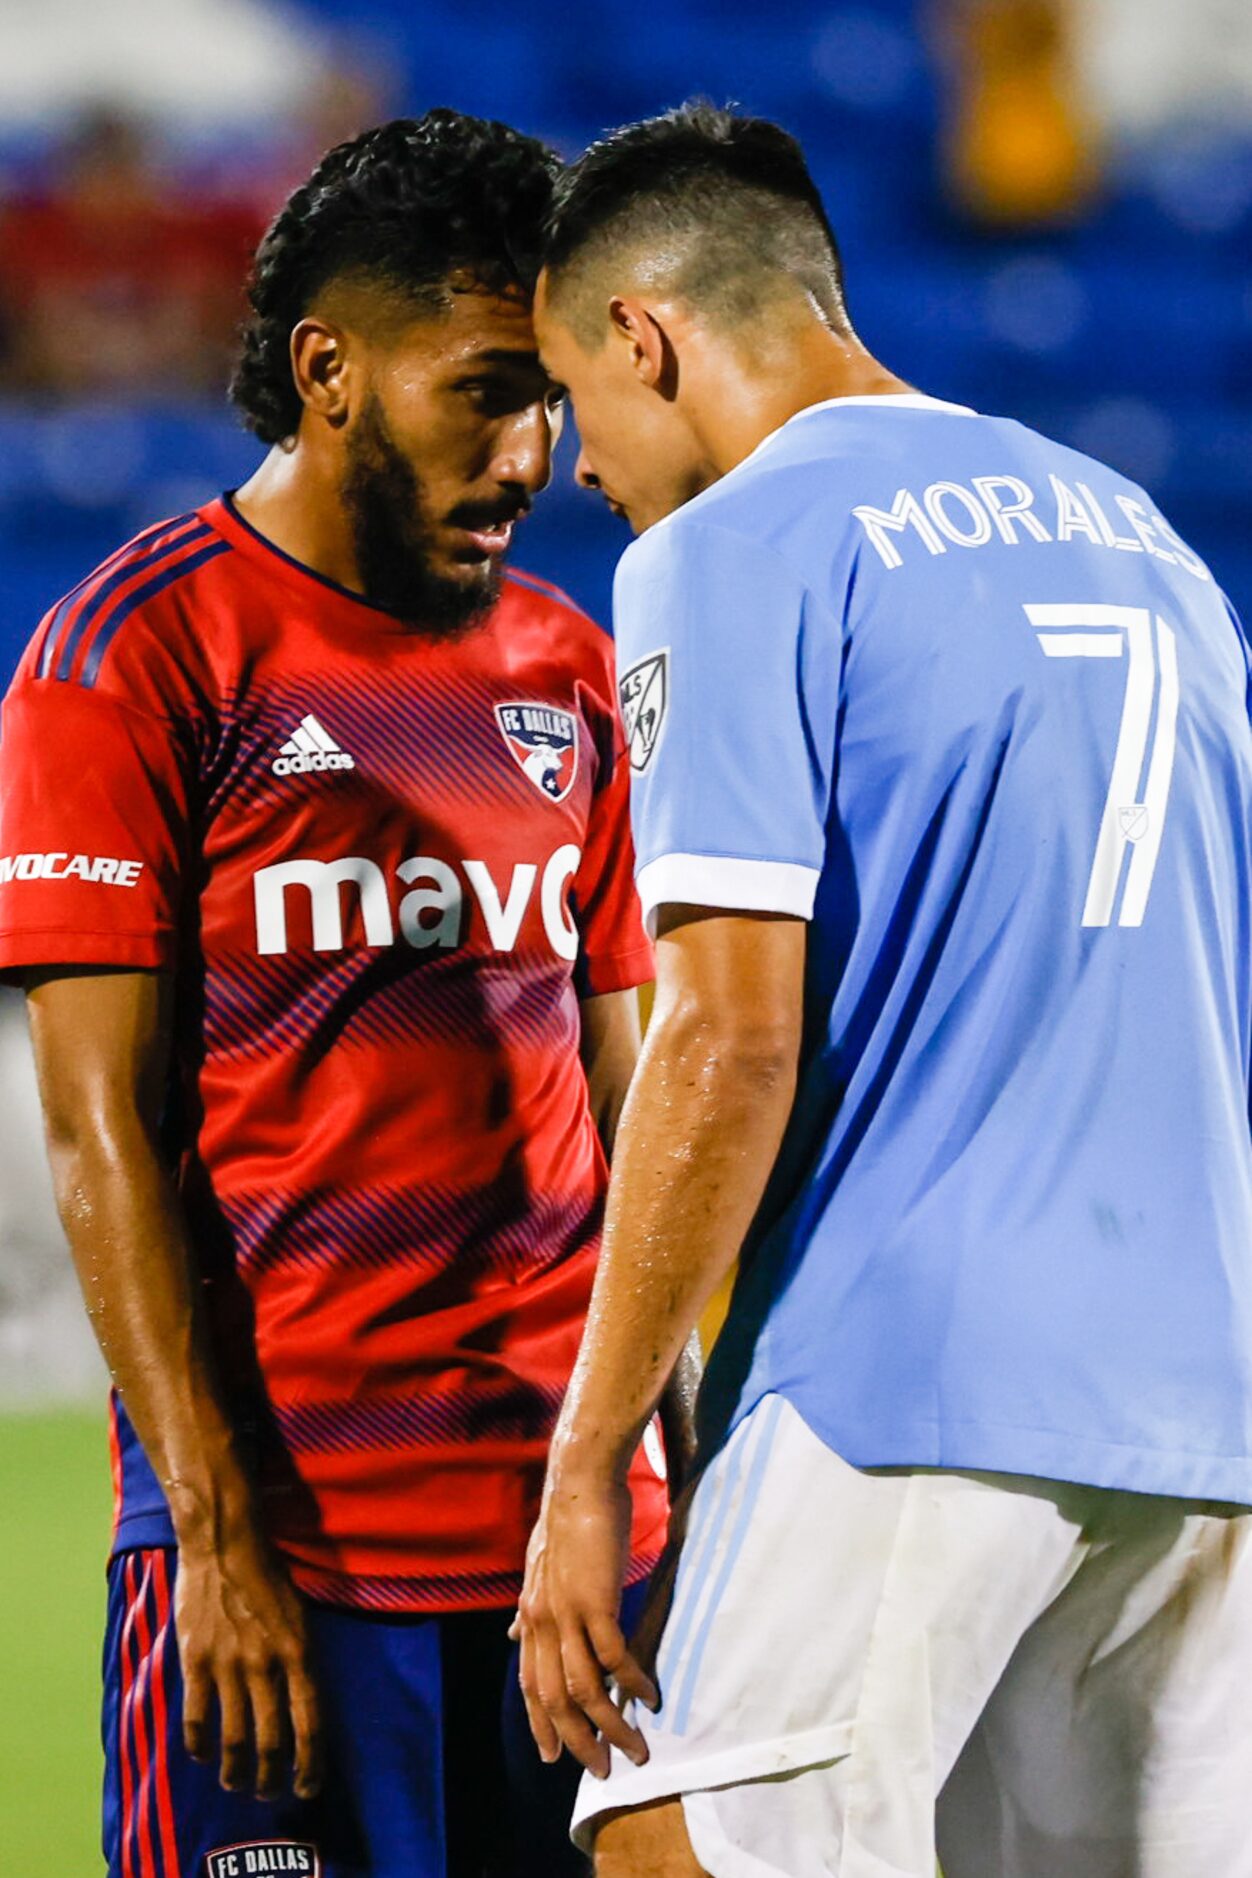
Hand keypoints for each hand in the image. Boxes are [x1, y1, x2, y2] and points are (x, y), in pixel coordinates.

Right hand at [174, 1528, 322, 1801]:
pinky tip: (202, 1755)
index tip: (308, 1787)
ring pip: (234, 1739)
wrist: (225, 1543)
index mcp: (300, 1653)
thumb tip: (303, 1706)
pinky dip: (199, 1746)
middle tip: (268, 1793)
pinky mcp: (195, 1661)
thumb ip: (300, 1661)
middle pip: (272, 1743)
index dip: (311, 1765)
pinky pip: (196, 1719)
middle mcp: (267, 1664)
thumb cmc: (268, 1576)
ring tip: (235, 1783)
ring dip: (236, 1772)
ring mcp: (229, 1665)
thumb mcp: (301, 1616)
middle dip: (271, 1779)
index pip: (311, 1724)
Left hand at [514, 1471, 657, 1777]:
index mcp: (531, 1616)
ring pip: (585, 1689)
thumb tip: (514, 1636)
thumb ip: (531, 1609)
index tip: (555, 1758)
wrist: (579, 1482)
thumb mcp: (540, 1570)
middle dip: (580, 1741)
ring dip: (613, 1725)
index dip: (541, 1723)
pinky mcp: (596, 1601)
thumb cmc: (568, 1522)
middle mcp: (542, 1621)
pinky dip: (633, 1683)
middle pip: (556, 1699)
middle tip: (605, 1768)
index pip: (530, 1685)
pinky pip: (614, 1656)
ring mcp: (567, 1613)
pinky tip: (651, 1698)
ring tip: (638, 1749)